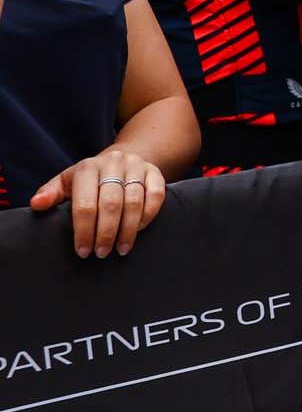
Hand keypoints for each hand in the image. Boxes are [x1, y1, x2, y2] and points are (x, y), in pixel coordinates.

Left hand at [31, 149, 166, 257]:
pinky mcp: (154, 172)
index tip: (83, 250)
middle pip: (111, 204)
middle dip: (106, 232)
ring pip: (134, 202)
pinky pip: (155, 196)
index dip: (84, 230)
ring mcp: (136, 166)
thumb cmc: (91, 179)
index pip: (85, 203)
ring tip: (121, 248)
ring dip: (128, 229)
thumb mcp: (68, 182)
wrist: (122, 158)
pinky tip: (139, 230)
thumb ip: (51, 193)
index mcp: (87, 168)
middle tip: (102, 252)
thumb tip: (36, 204)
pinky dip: (148, 215)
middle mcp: (112, 163)